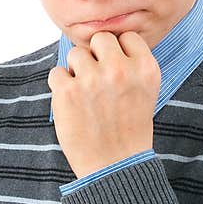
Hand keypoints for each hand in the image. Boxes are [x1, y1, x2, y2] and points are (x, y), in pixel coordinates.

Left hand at [47, 30, 159, 178]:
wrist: (114, 167)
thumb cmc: (129, 131)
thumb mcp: (146, 94)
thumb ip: (132, 66)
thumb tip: (106, 44)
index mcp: (145, 69)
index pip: (127, 37)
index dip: (118, 51)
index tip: (115, 69)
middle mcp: (120, 70)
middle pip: (100, 38)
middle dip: (96, 56)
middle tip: (97, 81)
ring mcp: (93, 80)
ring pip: (75, 53)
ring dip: (76, 70)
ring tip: (84, 94)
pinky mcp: (67, 92)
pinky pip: (56, 72)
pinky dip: (60, 86)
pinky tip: (72, 103)